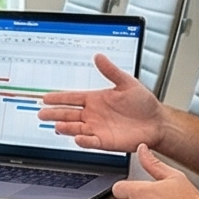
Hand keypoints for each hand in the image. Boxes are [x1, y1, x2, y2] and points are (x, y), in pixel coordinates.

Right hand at [37, 54, 167, 150]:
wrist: (157, 122)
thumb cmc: (143, 104)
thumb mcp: (127, 83)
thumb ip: (111, 71)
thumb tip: (99, 56)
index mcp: (96, 99)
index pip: (72, 98)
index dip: (59, 98)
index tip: (46, 98)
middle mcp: (94, 114)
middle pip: (69, 114)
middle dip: (55, 113)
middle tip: (42, 113)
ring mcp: (98, 128)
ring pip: (76, 128)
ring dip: (66, 128)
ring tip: (57, 126)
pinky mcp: (105, 141)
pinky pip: (90, 141)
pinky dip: (83, 140)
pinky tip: (77, 137)